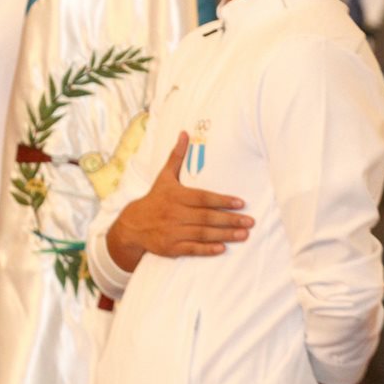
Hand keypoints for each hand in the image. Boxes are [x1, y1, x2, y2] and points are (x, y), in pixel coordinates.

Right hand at [106, 131, 252, 271]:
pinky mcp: (170, 247)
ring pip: (202, 233)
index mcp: (175, 195)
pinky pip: (192, 248)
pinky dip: (207, 249)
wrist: (133, 224)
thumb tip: (185, 133)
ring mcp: (172, 232)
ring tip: (244, 234)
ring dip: (224, 235)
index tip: (240, 203)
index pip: (203, 198)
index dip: (222, 200)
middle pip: (206, 217)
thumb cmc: (155, 198)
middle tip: (250, 221)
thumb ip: (177, 156)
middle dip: (230, 220)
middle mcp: (174, 213)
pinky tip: (222, 248)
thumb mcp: (164, 176)